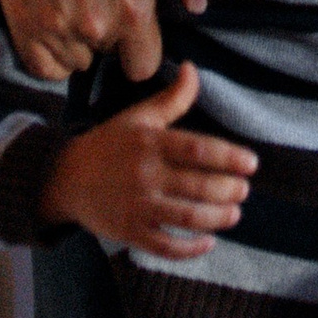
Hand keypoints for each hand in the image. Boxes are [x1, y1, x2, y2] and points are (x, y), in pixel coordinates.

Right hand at [0, 0, 215, 82]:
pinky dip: (49, 51)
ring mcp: (55, 26)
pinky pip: (42, 67)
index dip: (140, 46)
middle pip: (108, 58)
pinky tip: (54, 17)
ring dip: (78, 39)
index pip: (143, 65)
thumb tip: (197, 6)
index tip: (132, 21)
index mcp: (133, 8)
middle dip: (110, 36)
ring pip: (76, 60)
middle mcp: (95, 25)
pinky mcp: (23, 22)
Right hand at [43, 64, 255, 257]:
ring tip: (235, 214)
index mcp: (150, 143)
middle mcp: (145, 174)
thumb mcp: (138, 117)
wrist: (65, 178)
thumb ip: (171, 98)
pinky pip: (164, 246)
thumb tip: (193, 68)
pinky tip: (208, 243)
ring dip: (216, 218)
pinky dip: (189, 249)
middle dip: (228, 190)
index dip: (230, 157)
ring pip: (186, 217)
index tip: (252, 163)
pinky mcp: (129, 232)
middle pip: (197, 186)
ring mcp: (137, 206)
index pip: (198, 149)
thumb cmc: (109, 144)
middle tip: (245, 191)